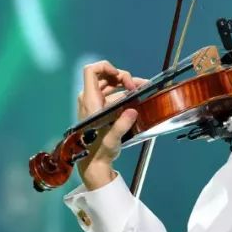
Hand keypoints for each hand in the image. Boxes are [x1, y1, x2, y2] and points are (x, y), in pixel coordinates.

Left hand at [75, 61, 145, 188]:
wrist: (93, 164)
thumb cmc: (99, 151)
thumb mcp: (112, 139)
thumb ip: (122, 124)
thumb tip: (133, 111)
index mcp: (90, 101)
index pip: (91, 71)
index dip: (107, 67)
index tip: (121, 77)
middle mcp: (90, 99)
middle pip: (104, 75)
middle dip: (122, 77)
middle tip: (136, 87)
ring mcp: (93, 104)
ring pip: (109, 85)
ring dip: (125, 85)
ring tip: (141, 88)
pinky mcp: (98, 110)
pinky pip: (110, 95)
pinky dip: (122, 93)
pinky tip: (135, 98)